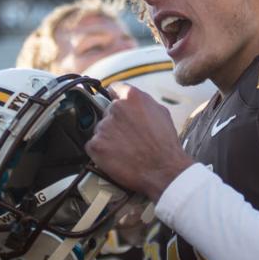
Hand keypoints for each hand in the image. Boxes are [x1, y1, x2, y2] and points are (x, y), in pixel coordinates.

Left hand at [86, 84, 192, 199]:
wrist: (163, 170)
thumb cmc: (165, 145)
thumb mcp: (161, 113)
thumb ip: (142, 102)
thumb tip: (131, 100)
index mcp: (132, 97)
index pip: (114, 88)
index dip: (115, 98)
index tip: (115, 105)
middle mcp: (115, 108)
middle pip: (107, 112)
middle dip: (115, 123)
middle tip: (127, 137)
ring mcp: (103, 127)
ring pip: (100, 129)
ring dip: (108, 138)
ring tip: (124, 150)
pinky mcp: (96, 145)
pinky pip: (92, 145)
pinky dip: (101, 152)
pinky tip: (115, 157)